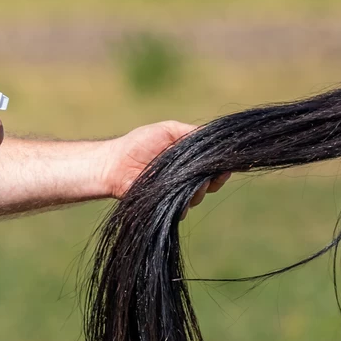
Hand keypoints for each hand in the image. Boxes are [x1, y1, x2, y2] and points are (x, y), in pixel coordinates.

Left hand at [104, 120, 229, 210]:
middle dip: (214, 179)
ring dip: (198, 189)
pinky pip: (183, 209)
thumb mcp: (168, 130)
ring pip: (199, 196)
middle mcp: (186, 177)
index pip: (213, 165)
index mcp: (189, 160)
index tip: (226, 165)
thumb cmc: (138, 144)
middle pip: (212, 182)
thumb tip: (215, 136)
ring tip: (187, 180)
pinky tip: (174, 192)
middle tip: (210, 175)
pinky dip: (183, 203)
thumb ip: (191, 133)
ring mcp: (177, 193)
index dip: (221, 166)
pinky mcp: (167, 206)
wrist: (114, 164)